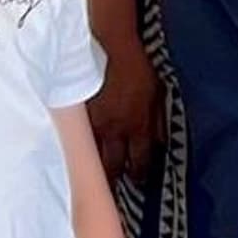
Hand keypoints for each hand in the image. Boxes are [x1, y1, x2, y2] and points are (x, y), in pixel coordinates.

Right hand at [86, 41, 157, 186]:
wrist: (111, 47)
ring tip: (91, 179)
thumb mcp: (158, 94)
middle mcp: (114, 131)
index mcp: (137, 127)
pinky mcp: (76, 115)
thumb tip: (162, 144)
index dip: (139, 175)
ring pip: (90, 156)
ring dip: (92, 168)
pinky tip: (75, 155)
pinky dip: (77, 148)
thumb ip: (158, 122)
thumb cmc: (139, 68)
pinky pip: (76, 138)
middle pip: (111, 166)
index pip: (139, 162)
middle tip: (112, 189)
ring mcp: (92, 124)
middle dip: (112, 180)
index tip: (138, 182)